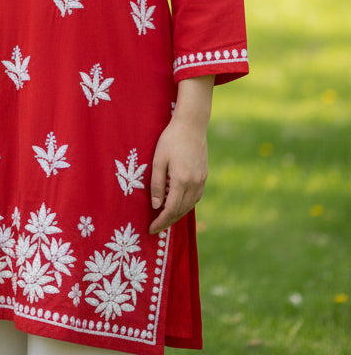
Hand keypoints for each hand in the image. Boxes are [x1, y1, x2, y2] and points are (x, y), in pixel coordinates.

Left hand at [148, 75, 213, 234]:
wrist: (191, 125)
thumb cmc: (171, 139)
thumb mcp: (158, 160)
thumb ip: (156, 184)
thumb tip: (156, 206)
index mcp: (182, 181)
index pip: (171, 210)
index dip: (161, 222)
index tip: (151, 229)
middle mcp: (194, 184)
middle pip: (181, 211)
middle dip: (168, 221)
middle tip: (156, 227)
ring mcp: (201, 181)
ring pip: (190, 206)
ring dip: (177, 214)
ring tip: (164, 218)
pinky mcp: (204, 176)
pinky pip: (195, 197)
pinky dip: (186, 205)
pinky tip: (178, 204)